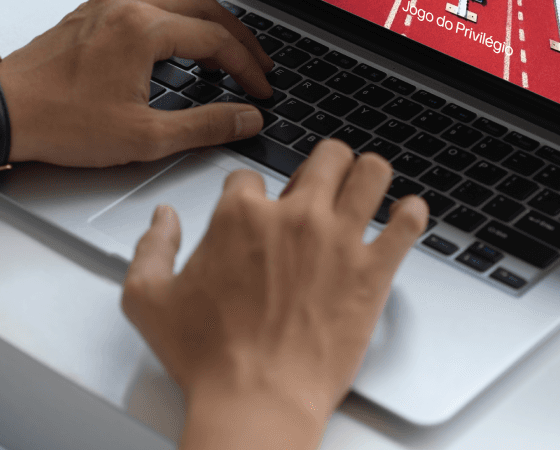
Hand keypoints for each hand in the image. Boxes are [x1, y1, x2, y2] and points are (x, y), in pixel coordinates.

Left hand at [0, 0, 274, 167]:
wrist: (3, 113)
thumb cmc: (60, 122)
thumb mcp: (144, 136)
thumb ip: (205, 126)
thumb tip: (246, 119)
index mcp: (144, 28)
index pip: (216, 39)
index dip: (248, 66)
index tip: (261, 90)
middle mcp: (127, 4)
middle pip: (204, 7)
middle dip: (237, 38)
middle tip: (257, 65)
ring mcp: (106, 3)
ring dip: (205, 19)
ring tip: (221, 50)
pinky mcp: (90, 12)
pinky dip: (173, 15)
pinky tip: (173, 41)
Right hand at [121, 140, 428, 449]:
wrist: (257, 402)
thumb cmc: (209, 359)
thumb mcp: (148, 300)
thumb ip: (150, 249)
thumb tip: (163, 219)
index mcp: (240, 217)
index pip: (250, 176)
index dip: (249, 192)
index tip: (253, 210)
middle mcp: (294, 218)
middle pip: (323, 157)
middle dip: (321, 165)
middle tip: (320, 185)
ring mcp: (338, 241)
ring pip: (370, 173)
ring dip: (368, 175)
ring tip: (366, 187)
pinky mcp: (372, 272)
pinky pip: (407, 224)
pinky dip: (411, 214)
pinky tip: (406, 216)